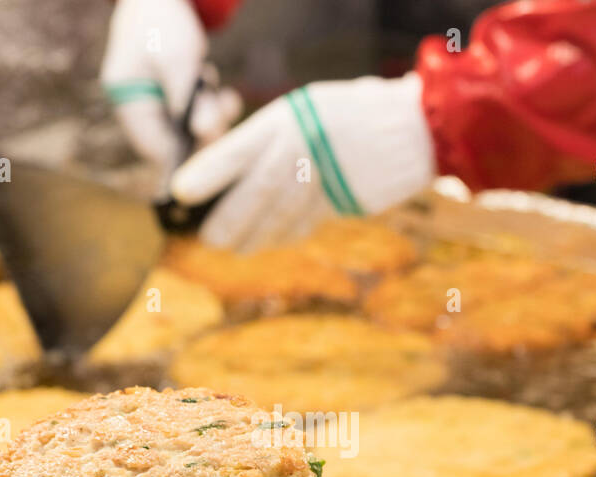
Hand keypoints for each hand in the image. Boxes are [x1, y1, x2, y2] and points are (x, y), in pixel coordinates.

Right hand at [100, 0, 240, 172]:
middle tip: (224, 110)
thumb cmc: (162, 22)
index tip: (213, 155)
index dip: (183, 156)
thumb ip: (190, 101)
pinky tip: (218, 90)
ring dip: (210, 114)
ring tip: (217, 91)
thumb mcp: (178, 60)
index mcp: (126, 98)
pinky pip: (193, 114)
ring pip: (187, 128)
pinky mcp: (170, 96)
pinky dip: (209, 104)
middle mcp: (137, 106)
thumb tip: (206, 137)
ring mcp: (153, 102)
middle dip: (203, 128)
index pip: (152, 146)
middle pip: (172, 139)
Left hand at [169, 73, 435, 250]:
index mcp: (290, 116)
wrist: (415, 126)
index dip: (208, 174)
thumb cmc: (349, 117)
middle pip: (258, 189)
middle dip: (229, 218)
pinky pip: (306, 224)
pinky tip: (270, 243)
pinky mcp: (347, 200)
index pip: (239, 148)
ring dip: (255, 236)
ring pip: (281, 214)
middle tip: (208, 238)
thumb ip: (272, 139)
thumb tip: (227, 180)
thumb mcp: (307, 110)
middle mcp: (307, 144)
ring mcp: (329, 175)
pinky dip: (284, 236)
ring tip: (235, 248)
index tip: (181, 192)